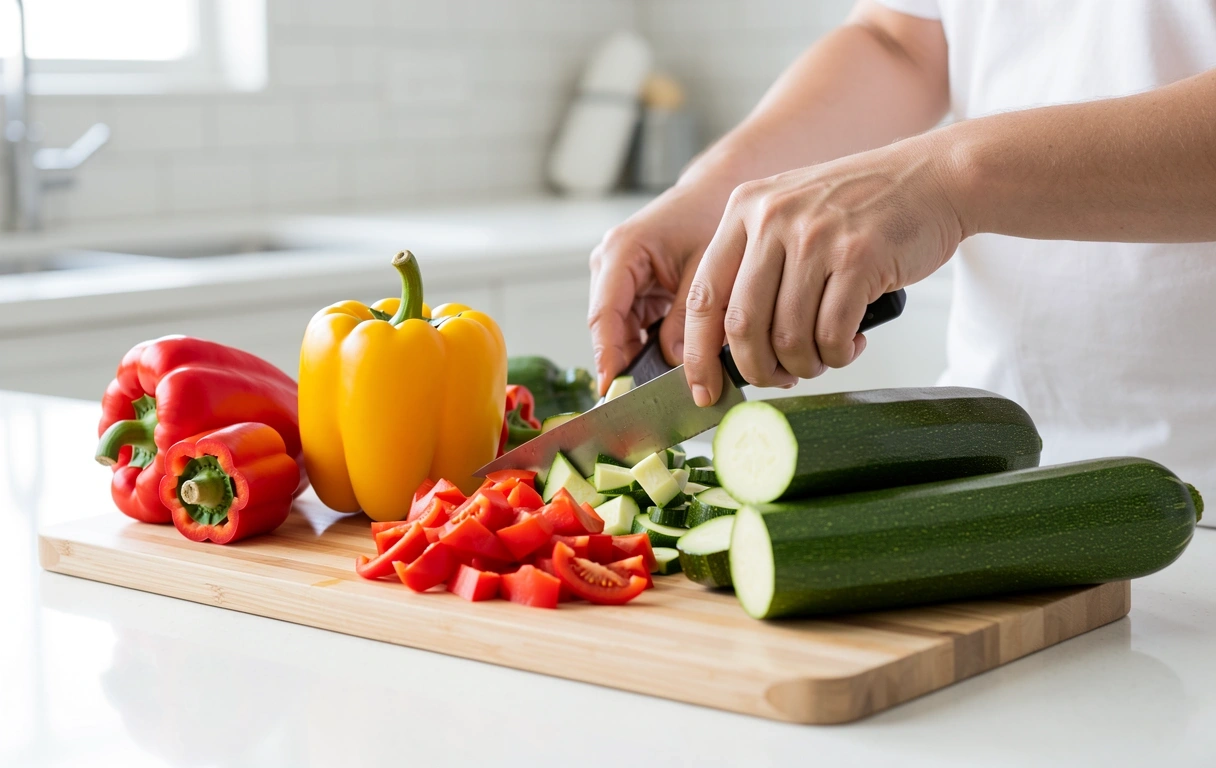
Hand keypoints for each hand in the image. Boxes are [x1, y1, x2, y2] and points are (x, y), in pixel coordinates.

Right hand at [587, 179, 733, 393]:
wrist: (714, 192)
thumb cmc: (709, 214)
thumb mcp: (705, 267)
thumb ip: (689, 316)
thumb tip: (676, 362)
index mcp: (621, 252)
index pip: (603, 315)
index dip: (607, 356)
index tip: (611, 389)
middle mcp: (610, 266)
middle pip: (609, 330)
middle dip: (628, 364)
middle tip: (651, 399)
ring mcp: (618, 279)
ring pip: (622, 334)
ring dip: (642, 359)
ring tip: (670, 384)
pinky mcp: (632, 290)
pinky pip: (636, 328)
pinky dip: (653, 347)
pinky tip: (674, 364)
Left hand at [683, 135, 963, 405]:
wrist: (935, 176)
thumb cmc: (862, 208)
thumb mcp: (792, 212)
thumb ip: (756, 263)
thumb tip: (727, 346)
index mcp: (745, 209)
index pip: (703, 296)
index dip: (697, 353)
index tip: (702, 388)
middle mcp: (773, 218)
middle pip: (741, 325)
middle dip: (757, 369)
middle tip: (778, 379)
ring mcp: (816, 237)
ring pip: (787, 336)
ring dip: (805, 364)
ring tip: (823, 358)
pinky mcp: (859, 257)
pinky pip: (831, 333)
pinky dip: (838, 354)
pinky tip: (851, 344)